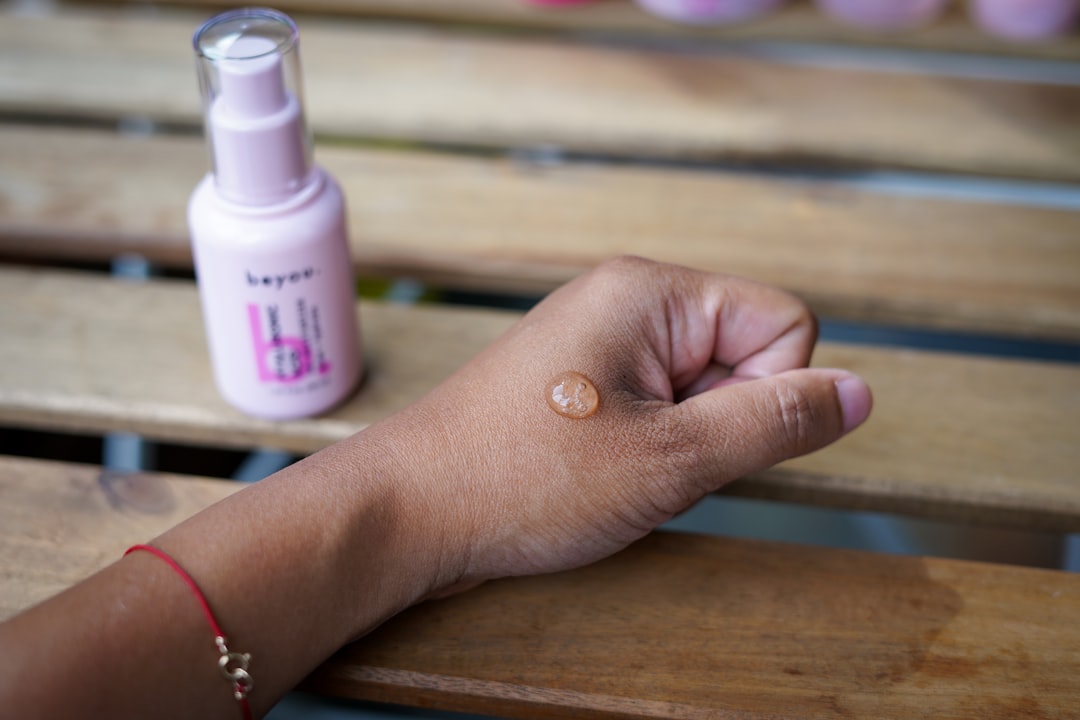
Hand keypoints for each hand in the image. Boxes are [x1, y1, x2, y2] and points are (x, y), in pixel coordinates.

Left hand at [378, 256, 872, 588]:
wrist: (410, 513)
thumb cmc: (525, 479)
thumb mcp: (670, 460)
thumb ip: (774, 423)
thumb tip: (862, 393)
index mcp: (652, 290)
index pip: (785, 323)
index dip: (767, 395)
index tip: (696, 438)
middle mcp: (627, 299)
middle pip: (744, 355)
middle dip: (718, 423)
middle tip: (647, 458)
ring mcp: (600, 339)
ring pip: (702, 391)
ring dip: (683, 444)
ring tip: (615, 470)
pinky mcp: (581, 380)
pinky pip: (658, 408)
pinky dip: (650, 451)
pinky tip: (598, 474)